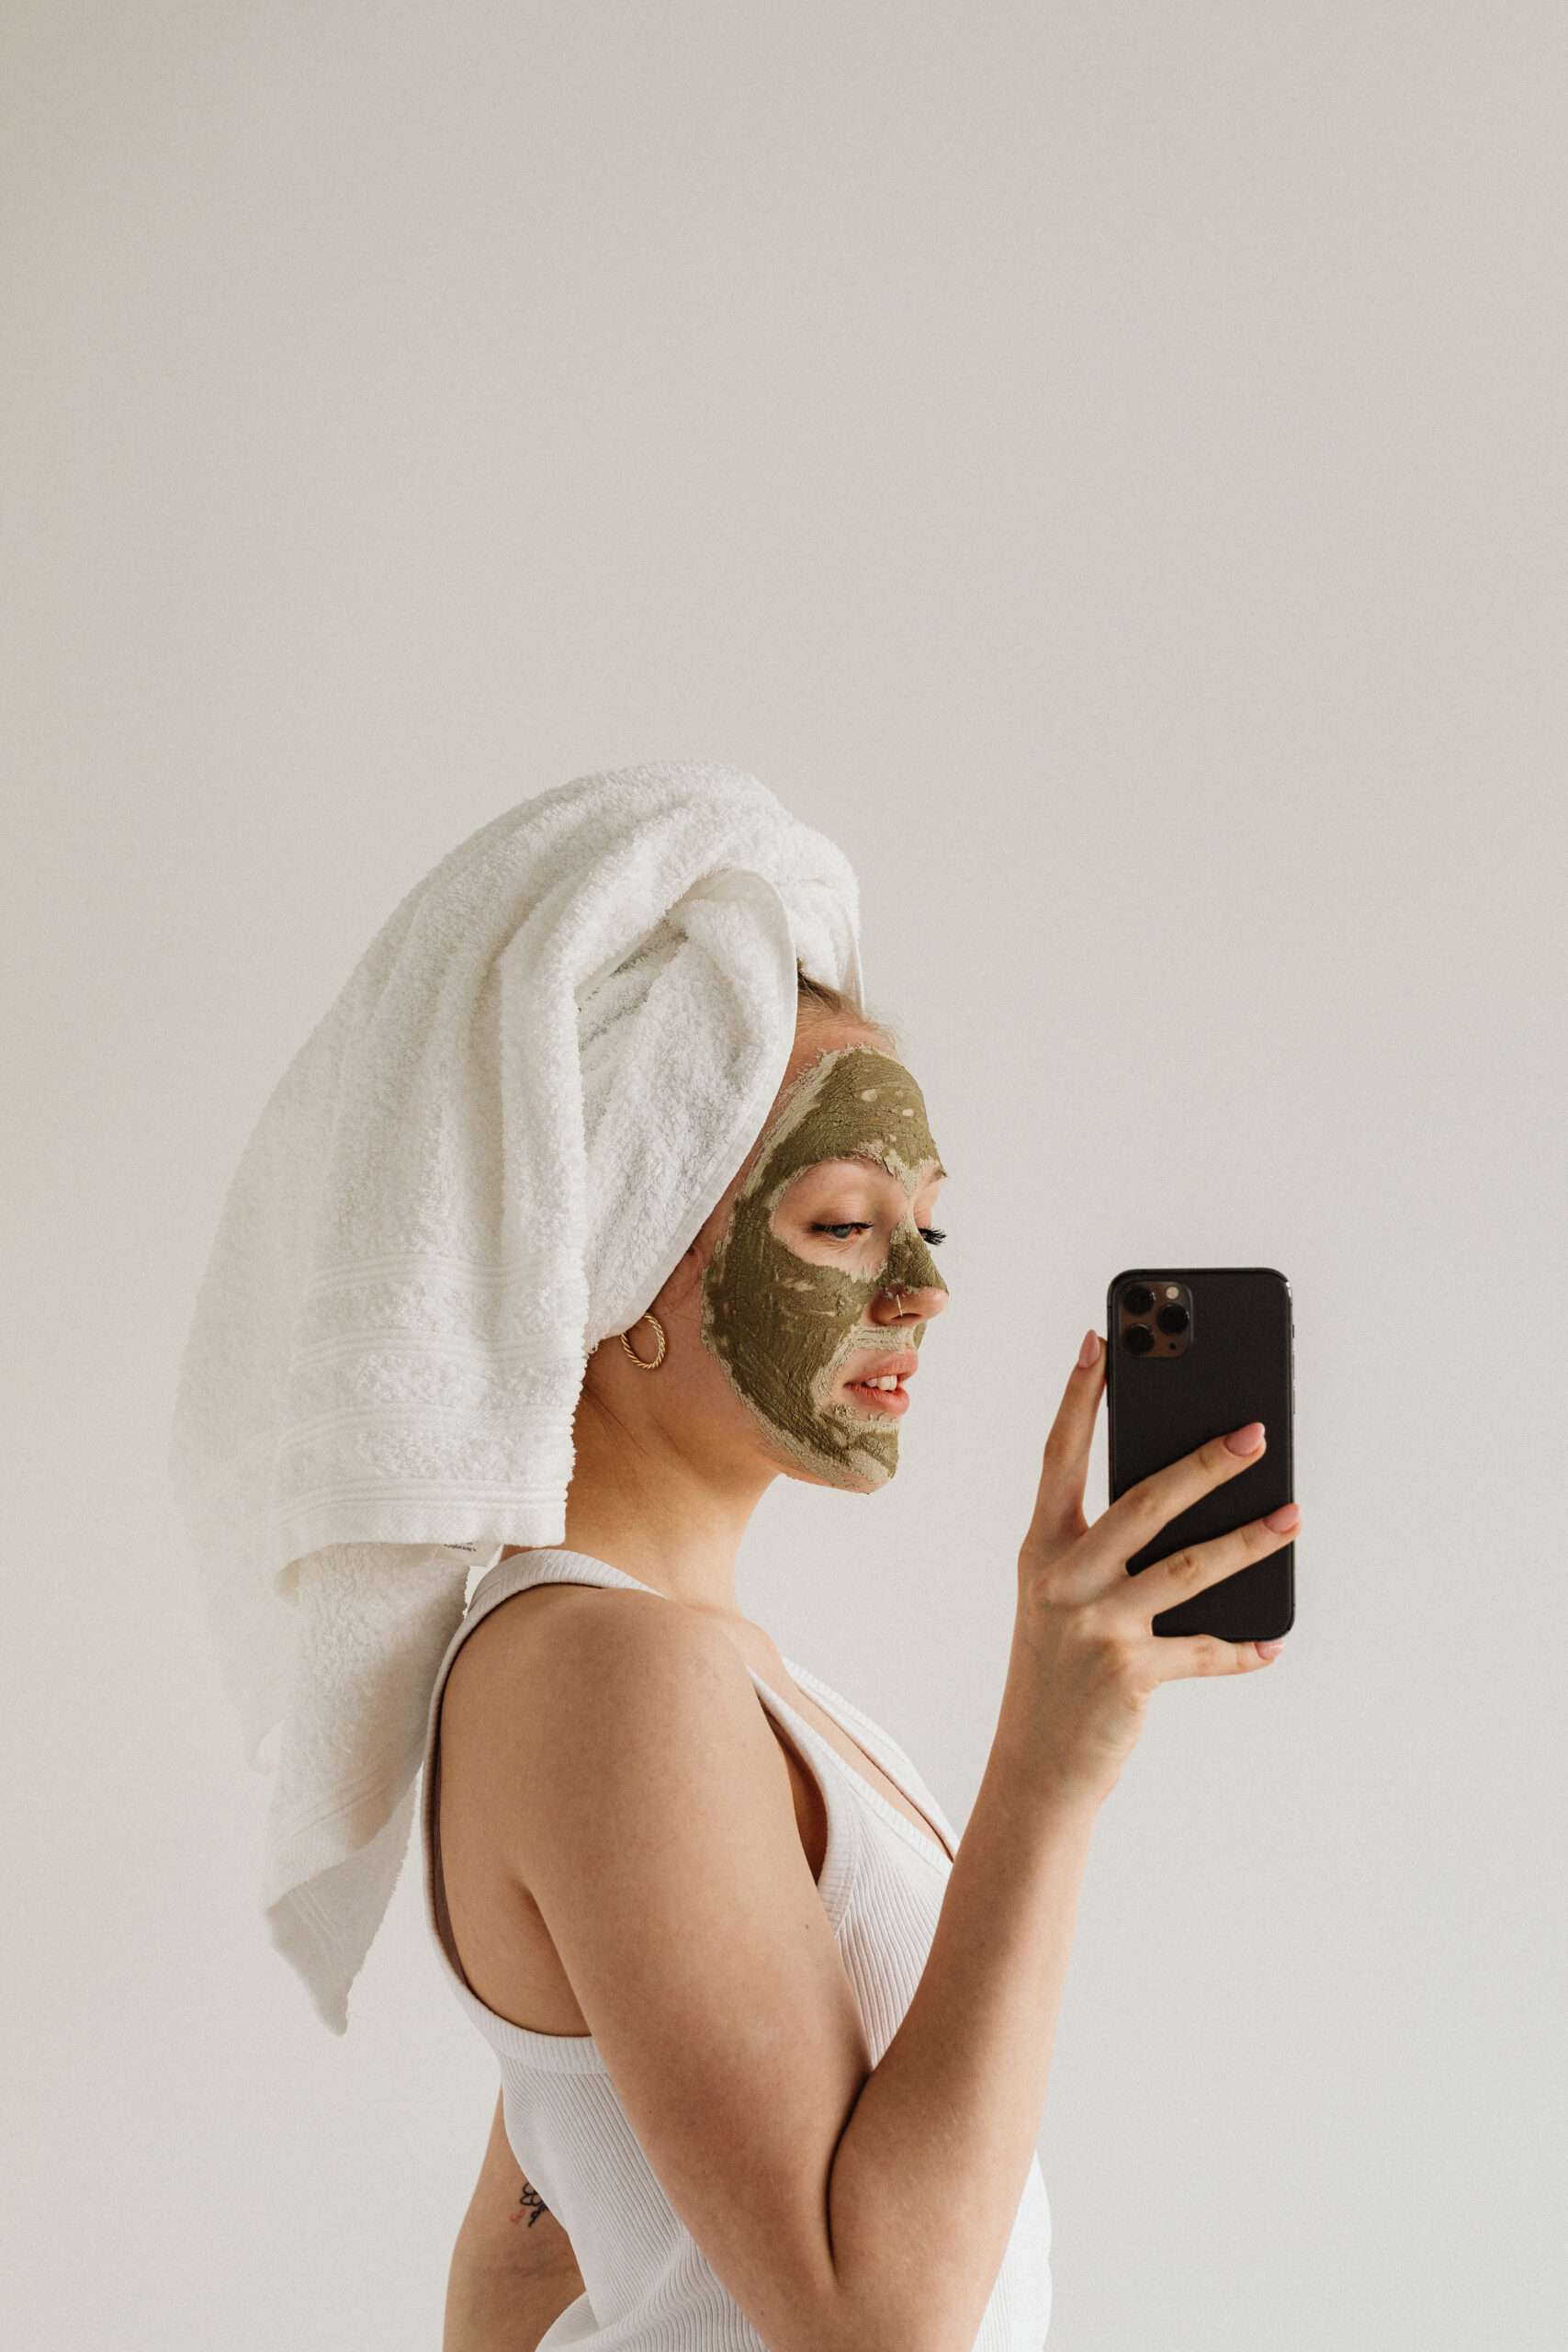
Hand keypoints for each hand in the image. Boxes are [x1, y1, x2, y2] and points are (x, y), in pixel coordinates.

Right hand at [1013, 1330, 1297, 1806]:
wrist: (1035, 1768)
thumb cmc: (1058, 1669)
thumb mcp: (1062, 1598)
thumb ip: (1105, 1548)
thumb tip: (1189, 1498)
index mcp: (1041, 1548)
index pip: (1060, 1455)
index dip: (1079, 1397)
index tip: (1100, 1340)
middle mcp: (1062, 1578)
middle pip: (1144, 1501)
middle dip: (1205, 1463)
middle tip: (1257, 1433)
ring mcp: (1095, 1626)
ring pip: (1187, 1569)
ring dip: (1249, 1542)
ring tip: (1293, 1516)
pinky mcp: (1129, 1673)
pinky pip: (1202, 1650)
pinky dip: (1242, 1648)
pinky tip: (1273, 1642)